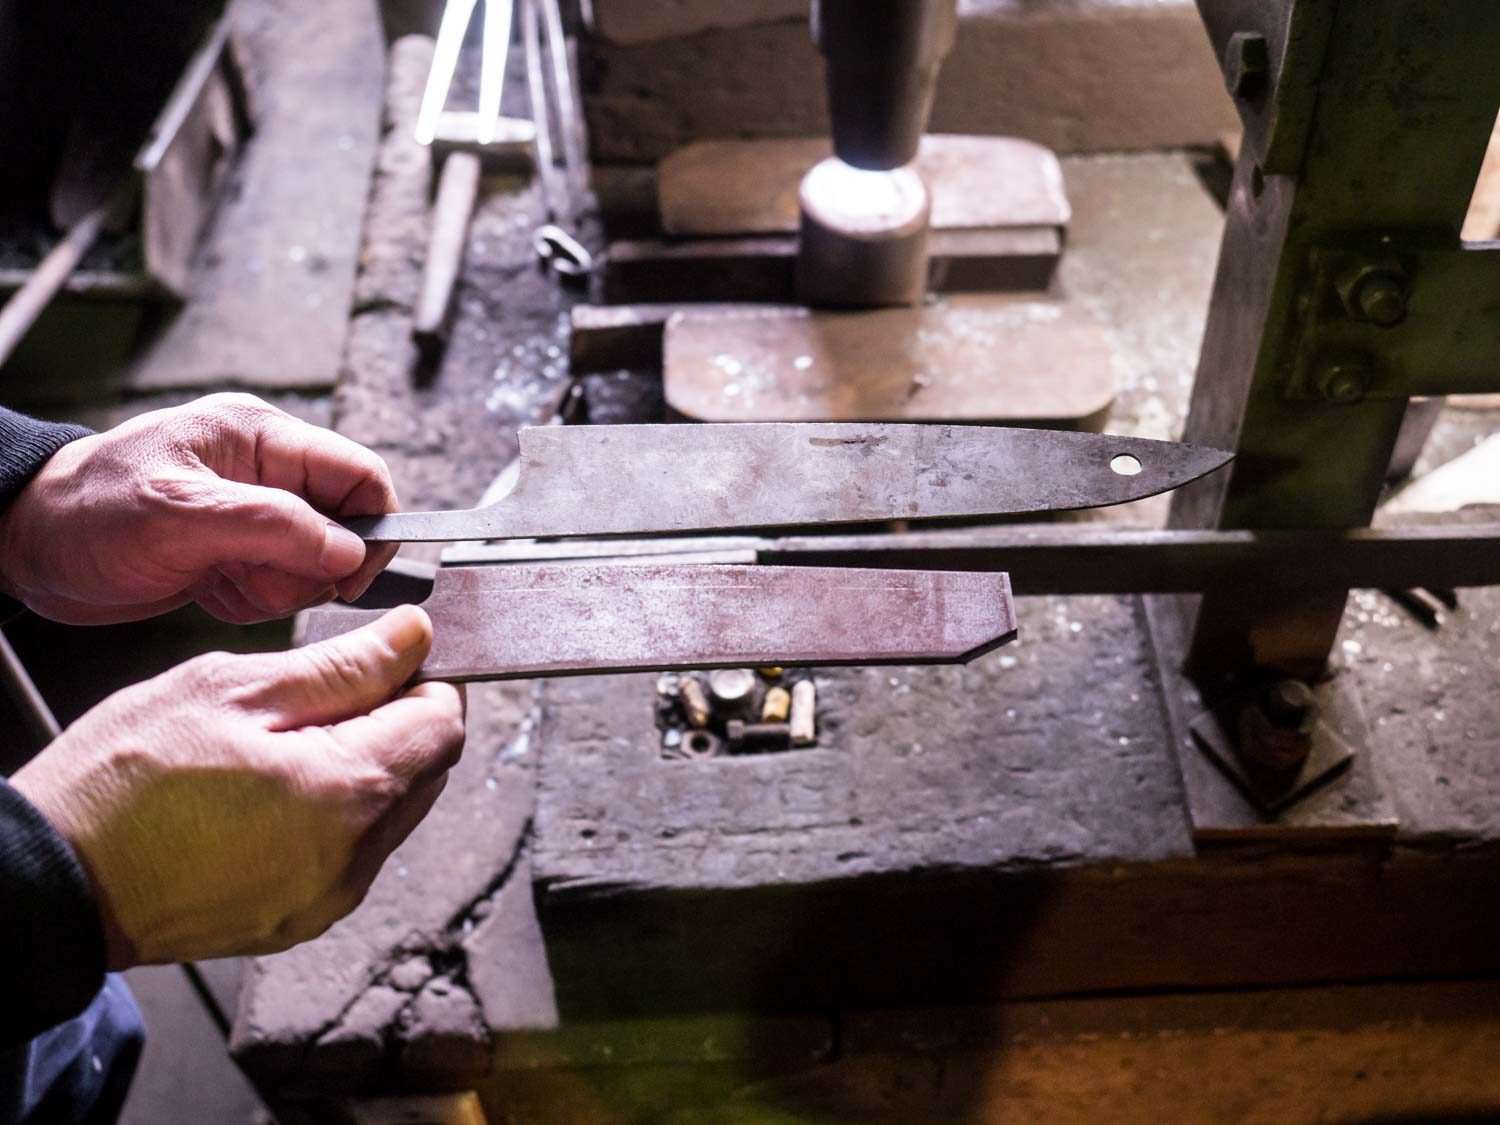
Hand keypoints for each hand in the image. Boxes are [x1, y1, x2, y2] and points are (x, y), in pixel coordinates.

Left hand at [0, 393, 398, 624]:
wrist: (29, 549)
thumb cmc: (85, 513)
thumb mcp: (179, 515)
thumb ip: (274, 526)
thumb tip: (351, 550)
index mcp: (261, 438)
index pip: (360, 474)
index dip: (372, 527)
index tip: (349, 576)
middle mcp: (267, 472)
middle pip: (345, 528)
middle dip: (307, 568)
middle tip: (252, 575)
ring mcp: (254, 514)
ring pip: (316, 566)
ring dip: (274, 588)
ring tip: (218, 579)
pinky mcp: (240, 551)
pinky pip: (282, 587)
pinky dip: (252, 599)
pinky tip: (209, 587)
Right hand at [10, 606, 464, 966]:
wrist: (54, 879)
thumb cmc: (124, 781)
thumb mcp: (232, 691)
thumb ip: (342, 667)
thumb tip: (413, 638)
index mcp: (348, 793)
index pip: (445, 722)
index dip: (426, 679)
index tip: (388, 659)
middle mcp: (353, 858)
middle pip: (427, 769)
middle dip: (395, 721)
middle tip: (322, 695)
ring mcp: (328, 898)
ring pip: (393, 811)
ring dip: (364, 767)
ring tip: (281, 745)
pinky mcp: (300, 919)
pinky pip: (351, 852)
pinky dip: (333, 814)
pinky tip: (270, 791)